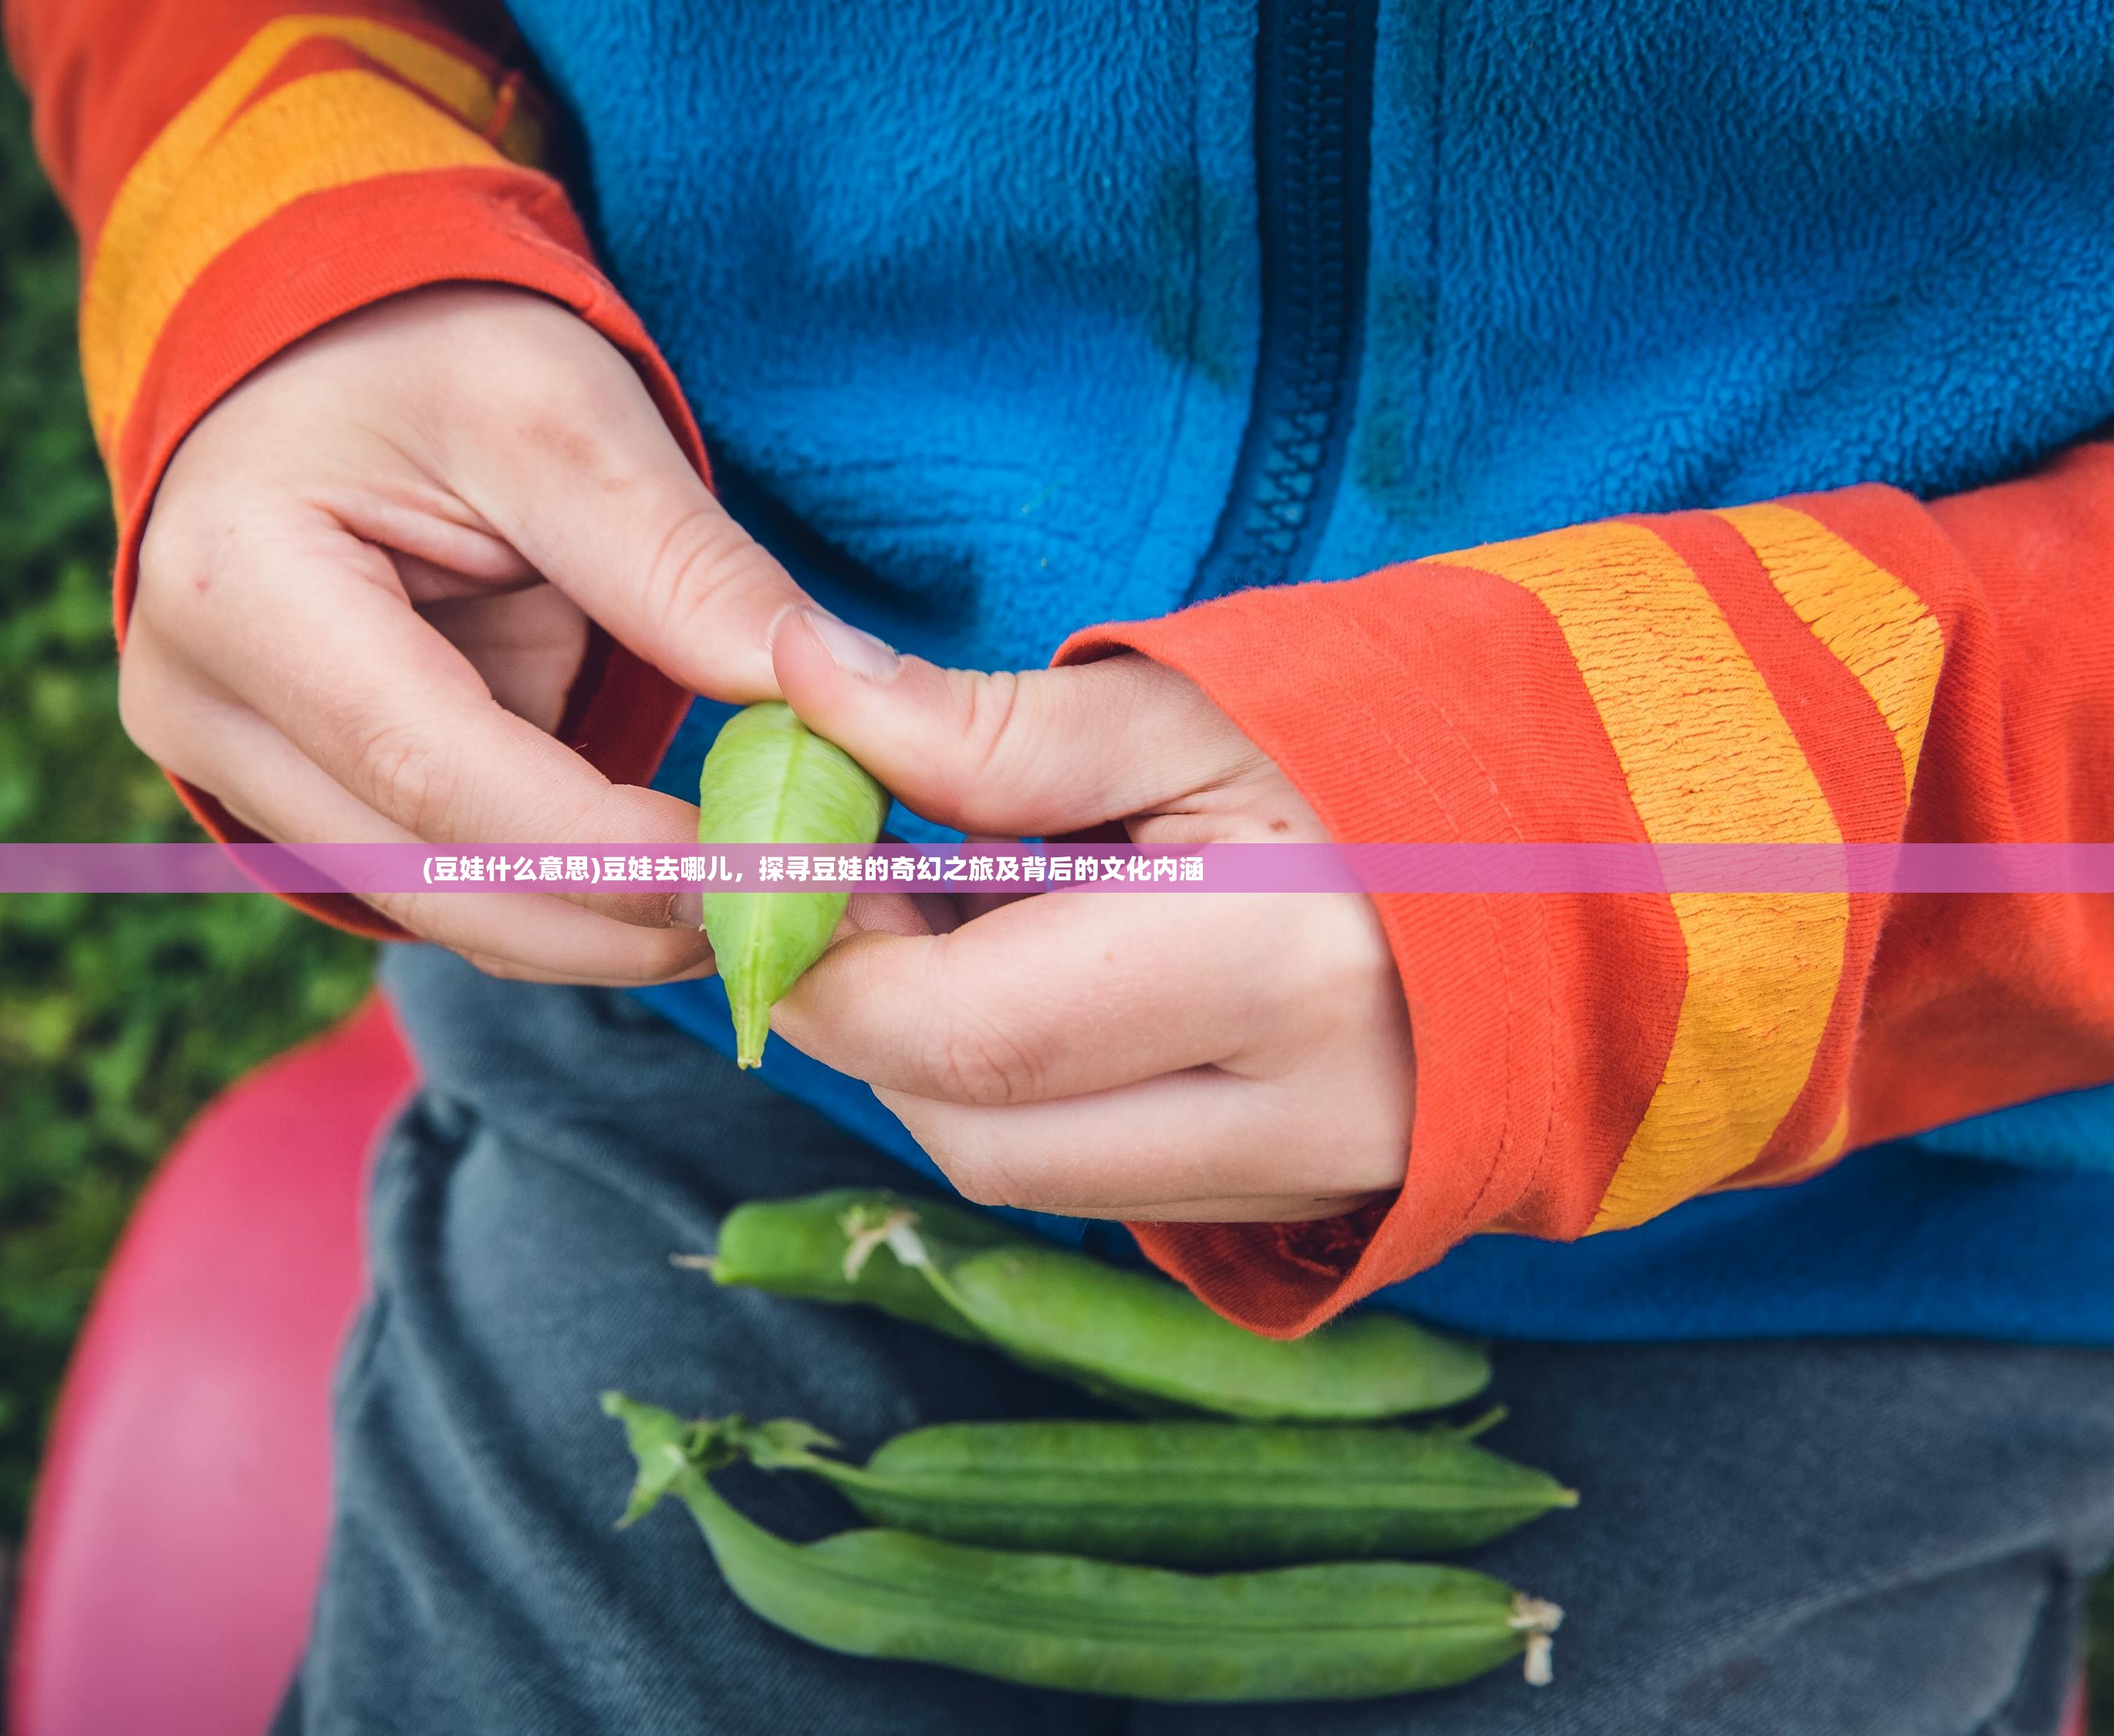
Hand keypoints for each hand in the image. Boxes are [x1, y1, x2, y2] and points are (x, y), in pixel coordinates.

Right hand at [123, 285, 814, 983]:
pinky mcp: (289, 797)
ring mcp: (227, 766)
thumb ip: (678, 562)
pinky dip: (564, 900)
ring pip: (436, 908)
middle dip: (620, 919)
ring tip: (761, 911)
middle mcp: (197, 704)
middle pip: (430, 877)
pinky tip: (681, 888)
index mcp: (239, 590)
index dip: (608, 851)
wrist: (321, 352)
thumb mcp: (561, 408)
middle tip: (792, 924)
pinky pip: (440, 883)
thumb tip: (829, 689)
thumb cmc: (430, 347)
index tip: (763, 875)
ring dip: (601, 930)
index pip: (438, 775)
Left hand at [766, 611, 1415, 1222]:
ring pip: (1025, 1173)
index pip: (968, 1028)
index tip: (767, 870)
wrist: (1598, 849)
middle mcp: (1299, 1116)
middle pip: (976, 1131)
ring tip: (968, 915)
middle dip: (868, 1018)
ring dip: (938, 1060)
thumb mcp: (1198, 703)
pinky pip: (1099, 1180)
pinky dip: (1027, 1093)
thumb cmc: (1397, 743)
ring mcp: (1312, 1181)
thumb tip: (799, 679)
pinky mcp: (1306, 1204)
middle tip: (859, 886)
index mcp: (1279, 966)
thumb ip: (989, 725)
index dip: (829, 960)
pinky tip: (1053, 978)